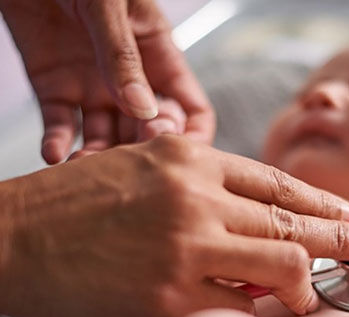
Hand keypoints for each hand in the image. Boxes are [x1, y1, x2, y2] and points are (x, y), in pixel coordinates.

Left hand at [0, 0, 212, 162]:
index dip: (193, 136)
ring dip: (98, 157)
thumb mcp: (109, 5)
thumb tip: (143, 110)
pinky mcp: (53, 87)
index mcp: (157, 56)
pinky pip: (60, 125)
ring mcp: (93, 86)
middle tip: (127, 162)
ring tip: (85, 165)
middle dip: (141, 152)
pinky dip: (57, 145)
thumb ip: (124, 56)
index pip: (190, 108)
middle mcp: (129, 78)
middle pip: (148, 131)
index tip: (182, 156)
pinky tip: (56, 155)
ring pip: (105, 137)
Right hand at [0, 136, 348, 316]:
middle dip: (343, 238)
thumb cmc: (75, 204)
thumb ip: (202, 184)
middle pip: (294, 220)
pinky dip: (256, 314)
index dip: (324, 201)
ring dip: (306, 283)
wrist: (9, 237)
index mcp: (189, 157)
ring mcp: (187, 245)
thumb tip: (256, 217)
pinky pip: (240, 309)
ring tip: (311, 295)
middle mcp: (196, 196)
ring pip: (282, 262)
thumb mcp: (142, 167)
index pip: (278, 182)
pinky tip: (261, 315)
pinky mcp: (170, 294)